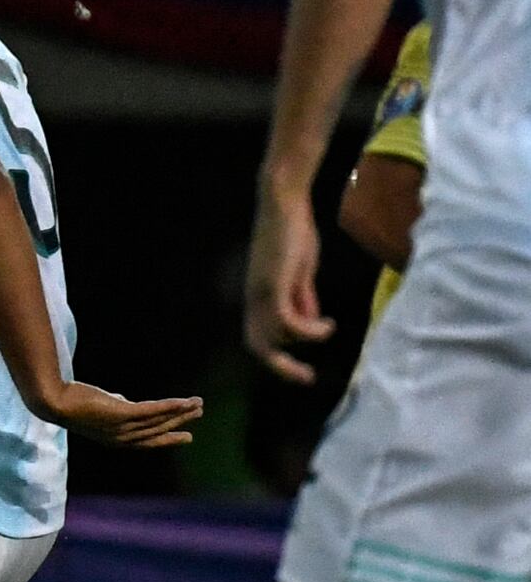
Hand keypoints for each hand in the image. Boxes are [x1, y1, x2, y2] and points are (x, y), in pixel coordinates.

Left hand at [37, 382, 204, 448]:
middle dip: (180, 423)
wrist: (55, 401)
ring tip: (198, 404)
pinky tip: (184, 401)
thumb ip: (116, 406)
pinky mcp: (121, 414)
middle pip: (158, 431)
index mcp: (116, 439)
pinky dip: (170, 406)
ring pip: (158, 421)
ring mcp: (121, 427)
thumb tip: (124, 399)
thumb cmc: (75, 402)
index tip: (186, 436)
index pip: (147, 441)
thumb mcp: (100, 407)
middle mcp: (121, 438)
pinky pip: (152, 411)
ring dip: (180, 412)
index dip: (167, 438)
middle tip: (198, 414)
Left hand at [245, 189, 336, 383]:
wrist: (284, 204)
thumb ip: (302, 297)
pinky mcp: (273, 284)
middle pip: (258, 346)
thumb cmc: (293, 234)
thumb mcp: (299, 273)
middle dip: (282, 367)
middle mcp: (253, 300)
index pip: (258, 339)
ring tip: (328, 328)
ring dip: (305, 338)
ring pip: (274, 336)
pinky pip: (287, 321)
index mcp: (257, 300)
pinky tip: (327, 324)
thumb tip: (310, 320)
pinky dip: (308, 329)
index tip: (303, 372)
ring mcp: (261, 293)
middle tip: (307, 377)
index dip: (277, 359)